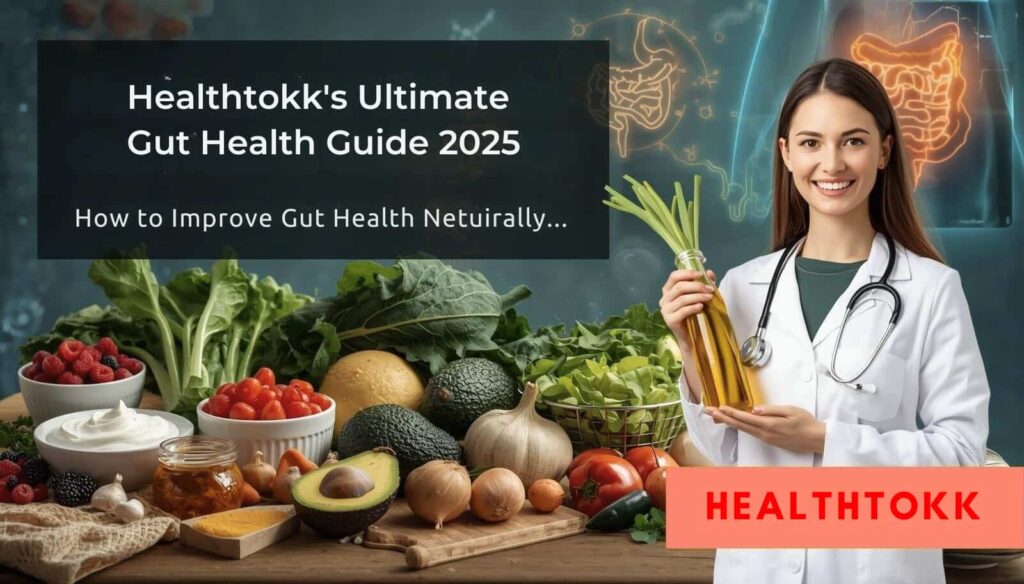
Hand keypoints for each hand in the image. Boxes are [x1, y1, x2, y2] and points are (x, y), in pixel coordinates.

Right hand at [659, 269, 716, 351]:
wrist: (692, 336)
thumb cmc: (694, 313)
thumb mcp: (700, 296)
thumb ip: (704, 283)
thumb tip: (709, 272)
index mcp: (668, 290)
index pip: (674, 276)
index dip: (687, 273)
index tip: (700, 274)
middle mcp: (664, 299)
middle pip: (679, 287)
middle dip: (697, 286)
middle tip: (710, 289)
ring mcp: (665, 310)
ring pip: (682, 299)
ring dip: (698, 296)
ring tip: (709, 297)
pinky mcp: (670, 321)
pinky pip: (682, 311)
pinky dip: (693, 307)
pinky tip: (701, 307)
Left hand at [705, 404, 825, 453]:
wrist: (816, 439)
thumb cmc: (806, 422)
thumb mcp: (791, 411)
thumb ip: (772, 410)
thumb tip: (755, 409)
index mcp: (770, 425)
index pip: (745, 418)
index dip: (730, 413)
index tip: (718, 407)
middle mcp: (765, 434)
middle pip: (739, 425)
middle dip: (722, 417)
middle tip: (708, 412)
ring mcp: (766, 438)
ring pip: (743, 429)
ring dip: (728, 422)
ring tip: (715, 416)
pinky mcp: (769, 440)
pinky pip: (750, 432)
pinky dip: (739, 426)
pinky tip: (733, 423)